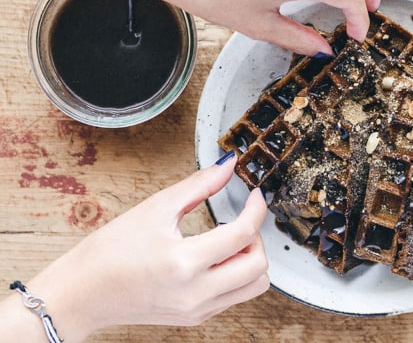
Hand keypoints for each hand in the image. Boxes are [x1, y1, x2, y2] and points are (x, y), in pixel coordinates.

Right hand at [20, 155, 268, 341]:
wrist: (84, 293)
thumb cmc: (110, 252)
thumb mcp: (155, 208)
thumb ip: (199, 185)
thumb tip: (228, 166)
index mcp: (183, 263)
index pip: (243, 234)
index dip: (256, 209)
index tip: (255, 196)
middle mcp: (195, 293)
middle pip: (258, 266)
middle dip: (258, 236)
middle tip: (242, 219)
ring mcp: (197, 309)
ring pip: (254, 286)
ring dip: (252, 258)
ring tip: (230, 240)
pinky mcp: (196, 317)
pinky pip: (236, 296)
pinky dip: (238, 274)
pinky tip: (217, 257)